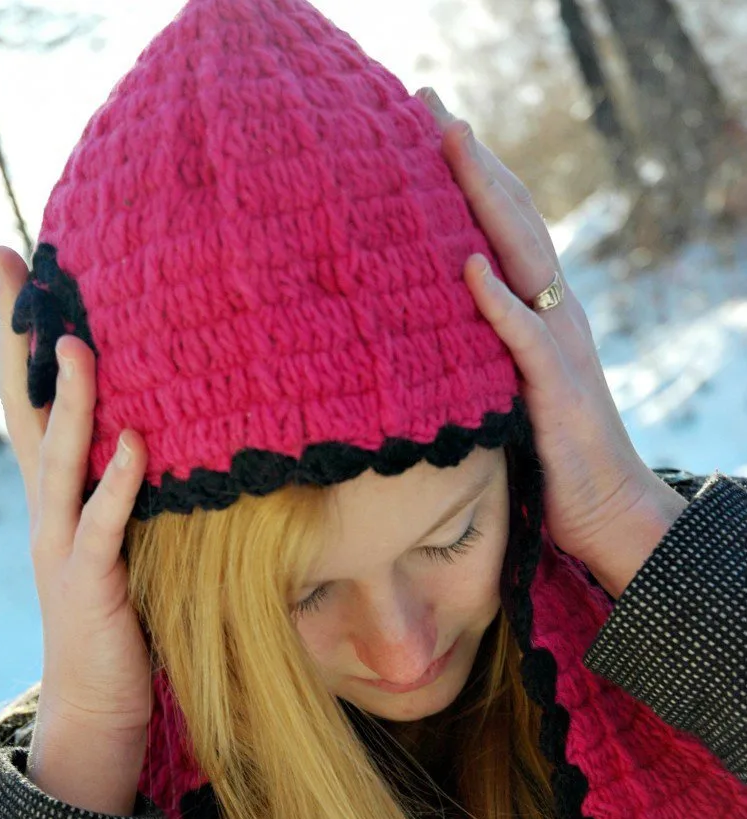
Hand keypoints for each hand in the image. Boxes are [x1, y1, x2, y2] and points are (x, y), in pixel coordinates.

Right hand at [0, 245, 153, 741]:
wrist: (97, 705)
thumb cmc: (118, 621)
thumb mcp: (119, 542)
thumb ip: (126, 489)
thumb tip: (162, 429)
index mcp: (54, 497)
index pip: (33, 401)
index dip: (21, 337)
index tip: (18, 269)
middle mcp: (46, 511)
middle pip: (26, 409)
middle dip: (17, 338)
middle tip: (11, 264)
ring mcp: (62, 546)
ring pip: (59, 458)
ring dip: (67, 399)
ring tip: (73, 338)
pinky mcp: (91, 584)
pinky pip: (103, 524)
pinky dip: (118, 483)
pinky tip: (135, 444)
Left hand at [415, 88, 661, 570]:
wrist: (604, 505)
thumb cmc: (550, 455)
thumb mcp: (506, 388)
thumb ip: (480, 349)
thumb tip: (431, 326)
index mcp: (540, 309)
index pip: (503, 226)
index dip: (469, 173)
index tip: (425, 125)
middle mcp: (554, 312)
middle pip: (513, 219)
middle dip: (470, 159)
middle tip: (427, 101)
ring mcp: (559, 345)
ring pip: (523, 256)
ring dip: (486, 199)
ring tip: (450, 144)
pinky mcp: (556, 388)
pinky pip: (525, 337)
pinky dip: (499, 300)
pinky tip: (471, 267)